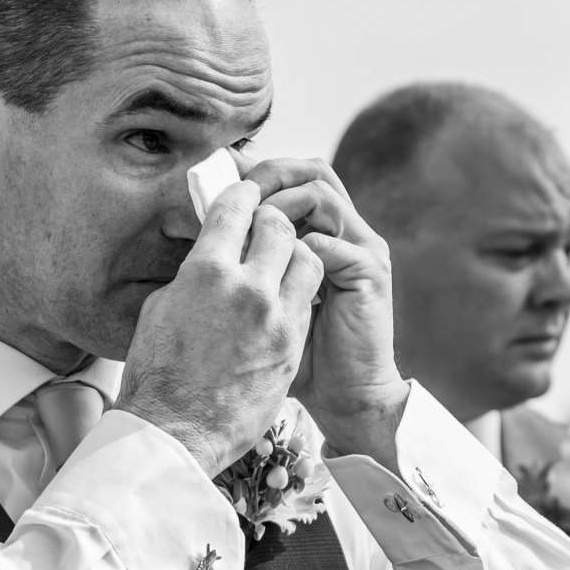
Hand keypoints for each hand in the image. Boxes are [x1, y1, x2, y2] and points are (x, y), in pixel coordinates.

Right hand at [117, 180, 321, 475]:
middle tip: (266, 229)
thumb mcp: (160, 311)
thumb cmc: (157, 376)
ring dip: (295, 254)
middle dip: (273, 221)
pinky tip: (284, 300)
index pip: (235, 207)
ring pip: (306, 258)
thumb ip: (192, 276)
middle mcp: (246, 287)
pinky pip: (306, 298)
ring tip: (281, 266)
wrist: (179, 432)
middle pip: (278, 226)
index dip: (243, 192)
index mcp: (205, 272)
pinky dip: (298, 291)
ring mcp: (276, 316)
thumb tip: (208, 258)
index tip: (247, 191)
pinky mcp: (293, 344)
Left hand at [237, 157, 405, 464]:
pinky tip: (269, 269)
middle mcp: (347, 232)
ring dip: (279, 203)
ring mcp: (362, 248)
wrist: (344, 398)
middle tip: (231, 188)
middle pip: (312, 171)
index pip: (294, 180)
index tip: (215, 174)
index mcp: (324, 233)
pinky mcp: (369, 273)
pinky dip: (294, 247)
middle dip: (268, 174)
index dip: (256, 172)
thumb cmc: (299, 354)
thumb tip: (200, 231)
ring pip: (320, 194)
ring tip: (249, 226)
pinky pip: (327, 242)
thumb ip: (247, 264)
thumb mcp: (264, 302)